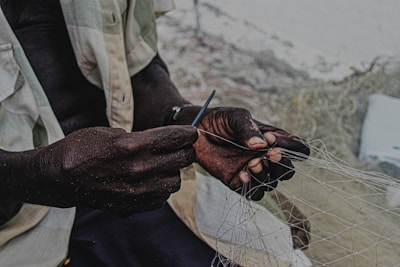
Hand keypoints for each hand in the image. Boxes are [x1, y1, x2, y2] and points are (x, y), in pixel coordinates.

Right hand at [3, 126, 196, 212]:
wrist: (61, 178)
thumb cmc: (82, 148)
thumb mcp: (111, 132)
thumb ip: (140, 137)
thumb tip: (163, 140)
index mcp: (133, 146)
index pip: (175, 137)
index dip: (188, 133)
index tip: (192, 132)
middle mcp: (139, 170)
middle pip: (182, 159)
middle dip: (186, 150)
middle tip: (182, 147)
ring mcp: (137, 191)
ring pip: (175, 181)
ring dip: (172, 171)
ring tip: (162, 165)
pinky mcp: (133, 205)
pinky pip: (161, 197)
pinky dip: (160, 188)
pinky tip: (150, 180)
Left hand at [192, 107, 308, 199]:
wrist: (195, 129)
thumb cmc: (220, 120)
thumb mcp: (236, 117)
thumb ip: (249, 129)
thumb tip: (262, 145)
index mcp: (274, 140)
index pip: (298, 148)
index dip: (295, 148)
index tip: (275, 139)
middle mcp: (266, 157)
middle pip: (287, 170)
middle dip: (282, 165)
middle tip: (270, 154)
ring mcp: (253, 170)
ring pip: (271, 183)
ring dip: (266, 175)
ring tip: (252, 163)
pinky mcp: (238, 182)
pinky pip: (252, 193)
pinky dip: (252, 187)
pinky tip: (242, 174)